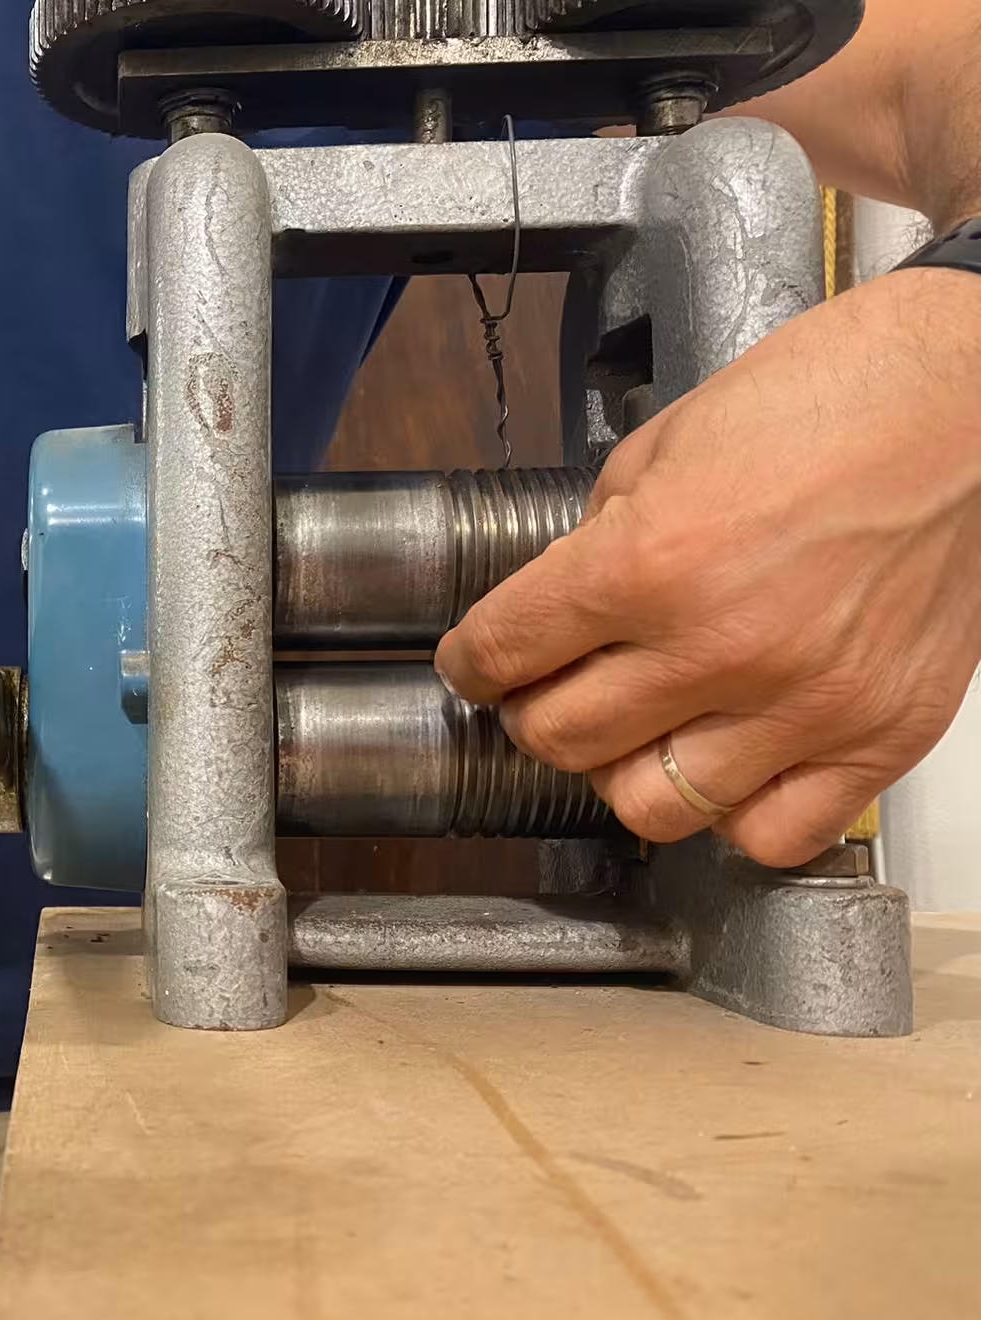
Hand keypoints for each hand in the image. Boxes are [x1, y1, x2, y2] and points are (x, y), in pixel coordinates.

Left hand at [435, 266, 980, 866]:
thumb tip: (553, 610)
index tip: (474, 665)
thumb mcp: (663, 447)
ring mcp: (803, 704)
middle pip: (561, 740)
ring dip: (622, 770)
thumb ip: (596, 541)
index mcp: (649, 563)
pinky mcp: (880, 737)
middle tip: (547, 690)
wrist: (970, 400)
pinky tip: (726, 763)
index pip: (504, 653)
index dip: (471, 663)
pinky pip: (774, 836)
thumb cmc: (827, 402)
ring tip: (635, 729)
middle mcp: (719, 648)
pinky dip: (733, 812)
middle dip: (534, 713)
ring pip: (651, 806)